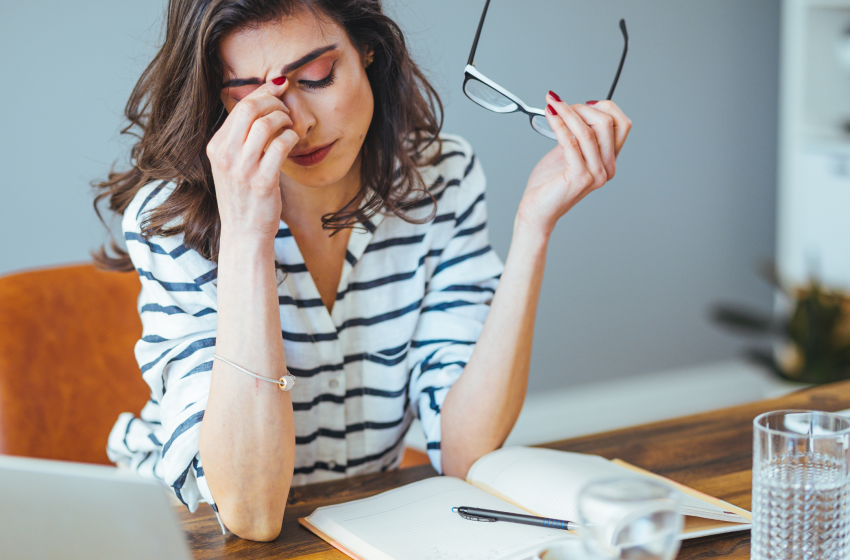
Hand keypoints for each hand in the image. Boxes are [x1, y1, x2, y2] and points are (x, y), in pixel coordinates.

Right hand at [206, 78, 300, 241]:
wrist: (244, 234)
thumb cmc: (243, 197)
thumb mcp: (231, 165)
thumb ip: (241, 138)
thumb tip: (262, 104)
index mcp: (215, 147)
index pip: (239, 106)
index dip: (263, 92)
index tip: (278, 88)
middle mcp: (225, 155)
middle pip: (250, 109)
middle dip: (274, 101)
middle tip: (286, 109)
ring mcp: (242, 169)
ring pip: (266, 124)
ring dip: (284, 119)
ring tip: (291, 126)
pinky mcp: (262, 181)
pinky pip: (280, 146)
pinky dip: (291, 138)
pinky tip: (293, 142)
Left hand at [517, 94, 631, 236]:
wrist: (537, 210)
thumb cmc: (549, 184)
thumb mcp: (568, 152)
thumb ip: (578, 135)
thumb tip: (578, 108)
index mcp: (608, 161)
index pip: (622, 125)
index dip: (604, 107)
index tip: (582, 103)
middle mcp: (606, 168)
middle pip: (607, 124)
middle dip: (582, 108)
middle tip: (560, 104)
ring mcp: (596, 174)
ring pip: (588, 131)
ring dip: (567, 113)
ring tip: (552, 104)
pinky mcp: (579, 177)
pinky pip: (571, 143)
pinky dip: (559, 125)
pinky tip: (550, 116)